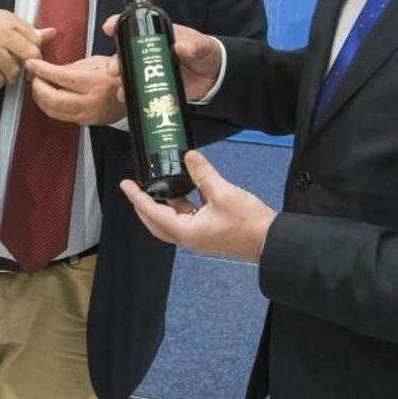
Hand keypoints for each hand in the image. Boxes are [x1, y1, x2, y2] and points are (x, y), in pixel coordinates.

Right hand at [0, 9, 54, 88]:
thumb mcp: (5, 23)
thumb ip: (28, 30)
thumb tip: (52, 32)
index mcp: (9, 20)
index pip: (35, 38)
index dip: (36, 50)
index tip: (30, 56)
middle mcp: (0, 33)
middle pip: (29, 54)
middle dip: (29, 65)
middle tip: (24, 69)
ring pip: (14, 71)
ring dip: (11, 76)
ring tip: (5, 71)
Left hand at [25, 54, 123, 125]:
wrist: (135, 98)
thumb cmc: (116, 76)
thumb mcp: (98, 62)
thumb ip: (74, 67)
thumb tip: (51, 69)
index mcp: (98, 83)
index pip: (63, 77)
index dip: (44, 70)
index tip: (32, 63)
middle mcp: (92, 102)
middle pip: (55, 99)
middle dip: (38, 88)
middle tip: (33, 77)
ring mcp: (88, 115)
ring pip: (54, 111)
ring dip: (40, 98)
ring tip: (37, 85)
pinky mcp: (85, 123)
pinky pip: (60, 116)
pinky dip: (49, 106)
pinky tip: (46, 96)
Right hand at [101, 17, 222, 102]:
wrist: (215, 77)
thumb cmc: (206, 53)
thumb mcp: (202, 46)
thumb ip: (194, 46)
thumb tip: (182, 47)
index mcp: (159, 35)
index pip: (135, 26)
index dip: (119, 24)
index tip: (109, 27)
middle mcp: (150, 52)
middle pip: (125, 52)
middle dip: (115, 60)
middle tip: (114, 68)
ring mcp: (150, 70)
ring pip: (128, 72)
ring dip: (120, 79)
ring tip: (120, 88)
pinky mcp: (153, 86)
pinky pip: (137, 89)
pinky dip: (129, 94)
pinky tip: (125, 97)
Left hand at [120, 150, 275, 261]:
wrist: (271, 241)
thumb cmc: (249, 224)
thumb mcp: (223, 192)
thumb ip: (203, 174)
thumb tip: (189, 157)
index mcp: (187, 231)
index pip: (153, 213)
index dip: (137, 197)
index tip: (126, 185)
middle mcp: (189, 237)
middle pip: (156, 221)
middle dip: (144, 204)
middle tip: (135, 187)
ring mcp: (198, 237)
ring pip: (171, 220)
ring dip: (163, 203)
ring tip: (157, 184)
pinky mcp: (208, 233)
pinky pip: (186, 218)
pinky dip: (180, 204)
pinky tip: (184, 188)